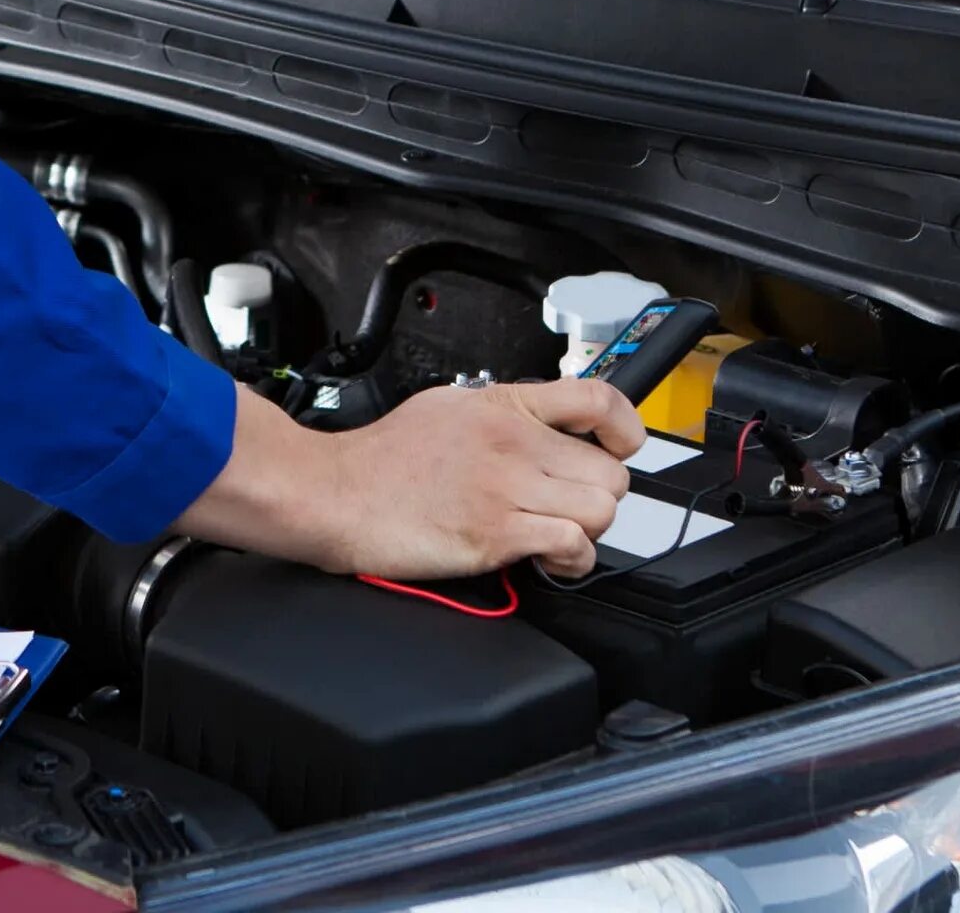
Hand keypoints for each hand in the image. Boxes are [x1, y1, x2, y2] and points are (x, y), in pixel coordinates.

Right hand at [176, 377, 642, 579]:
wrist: (334, 494)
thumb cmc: (380, 460)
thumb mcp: (446, 408)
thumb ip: (501, 414)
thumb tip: (541, 426)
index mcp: (500, 404)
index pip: (596, 399)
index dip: (626, 427)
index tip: (623, 445)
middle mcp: (511, 440)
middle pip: (609, 470)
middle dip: (598, 495)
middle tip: (569, 505)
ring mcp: (505, 486)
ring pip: (600, 510)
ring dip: (587, 530)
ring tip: (557, 534)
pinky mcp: (496, 533)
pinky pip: (572, 545)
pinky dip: (570, 560)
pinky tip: (547, 557)